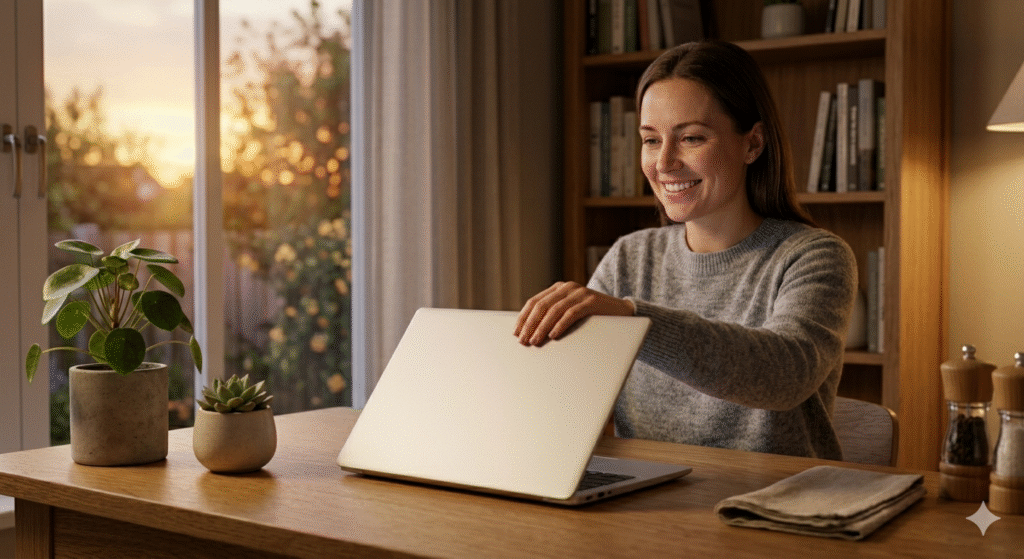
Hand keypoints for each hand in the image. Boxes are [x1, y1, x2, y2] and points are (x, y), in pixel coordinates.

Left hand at [514, 281, 635, 345]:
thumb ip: (553, 315)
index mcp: (558, 288)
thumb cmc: (592, 316)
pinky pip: (571, 314)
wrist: (622, 311)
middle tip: (523, 340)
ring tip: (535, 341)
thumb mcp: (569, 312)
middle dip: (530, 324)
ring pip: (554, 310)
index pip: (534, 302)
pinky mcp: (591, 301)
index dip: (523, 317)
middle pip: (541, 306)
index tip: (516, 333)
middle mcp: (567, 287)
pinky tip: (553, 336)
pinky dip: (560, 325)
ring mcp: (580, 293)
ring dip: (542, 328)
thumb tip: (530, 333)